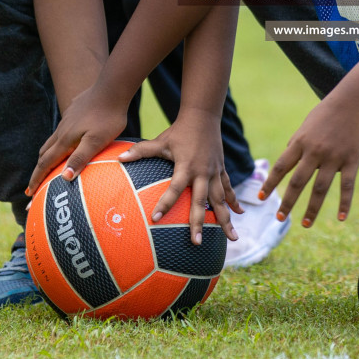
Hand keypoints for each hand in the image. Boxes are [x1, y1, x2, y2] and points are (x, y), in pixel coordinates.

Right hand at [26, 85, 126, 194]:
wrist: (111, 89)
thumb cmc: (107, 118)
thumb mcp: (96, 141)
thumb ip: (80, 158)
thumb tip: (64, 178)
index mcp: (65, 140)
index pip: (45, 164)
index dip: (36, 179)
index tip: (28, 193)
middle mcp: (62, 131)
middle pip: (44, 154)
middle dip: (38, 171)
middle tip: (34, 186)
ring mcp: (67, 121)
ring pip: (52, 142)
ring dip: (47, 156)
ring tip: (47, 167)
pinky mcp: (73, 114)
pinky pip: (61, 132)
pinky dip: (58, 144)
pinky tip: (66, 144)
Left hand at [120, 110, 242, 245]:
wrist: (203, 116)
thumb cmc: (178, 130)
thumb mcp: (160, 141)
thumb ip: (140, 151)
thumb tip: (119, 158)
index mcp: (186, 166)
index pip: (175, 188)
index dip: (165, 203)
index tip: (156, 219)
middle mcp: (203, 172)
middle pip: (201, 201)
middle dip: (199, 223)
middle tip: (196, 242)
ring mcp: (214, 172)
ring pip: (221, 199)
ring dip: (226, 219)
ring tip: (233, 239)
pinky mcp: (221, 169)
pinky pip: (228, 188)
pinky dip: (234, 201)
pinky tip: (240, 213)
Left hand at [262, 95, 358, 227]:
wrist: (355, 99)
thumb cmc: (329, 110)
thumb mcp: (307, 125)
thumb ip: (296, 143)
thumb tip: (287, 161)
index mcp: (301, 142)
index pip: (281, 167)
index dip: (270, 184)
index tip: (262, 198)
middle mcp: (315, 151)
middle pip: (297, 182)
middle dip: (287, 202)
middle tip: (280, 218)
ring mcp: (334, 157)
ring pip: (320, 189)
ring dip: (312, 209)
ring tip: (305, 224)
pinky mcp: (352, 160)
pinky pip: (347, 186)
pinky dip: (344, 204)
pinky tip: (341, 218)